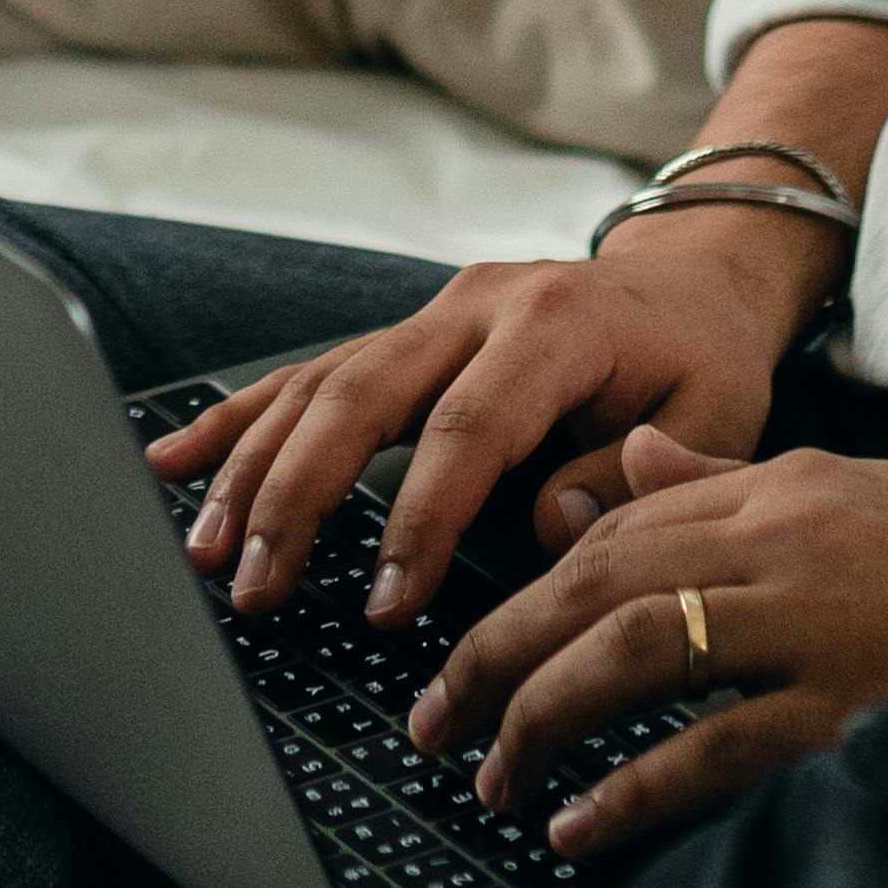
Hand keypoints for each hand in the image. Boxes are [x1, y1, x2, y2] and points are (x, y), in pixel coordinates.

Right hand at [143, 211, 819, 624]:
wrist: (694, 283)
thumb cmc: (701, 365)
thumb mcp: (713, 421)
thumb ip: (635, 477)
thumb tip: (549, 525)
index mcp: (559, 325)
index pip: (471, 427)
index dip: (420, 519)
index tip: (383, 604)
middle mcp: (480, 305)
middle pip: (366, 392)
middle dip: (301, 492)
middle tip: (254, 584)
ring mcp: (434, 312)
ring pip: (323, 380)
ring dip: (255, 464)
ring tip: (206, 548)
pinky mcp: (404, 332)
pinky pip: (310, 371)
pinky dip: (239, 415)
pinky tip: (174, 457)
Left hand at [408, 425, 887, 865]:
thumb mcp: (851, 495)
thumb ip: (731, 490)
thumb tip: (620, 476)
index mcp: (784, 492)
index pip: (619, 527)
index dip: (527, 589)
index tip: (467, 646)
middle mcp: (789, 543)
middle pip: (604, 581)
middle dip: (500, 650)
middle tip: (434, 717)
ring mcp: (821, 624)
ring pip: (639, 650)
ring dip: (544, 714)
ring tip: (492, 772)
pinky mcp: (855, 705)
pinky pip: (718, 746)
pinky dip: (635, 785)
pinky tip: (581, 822)